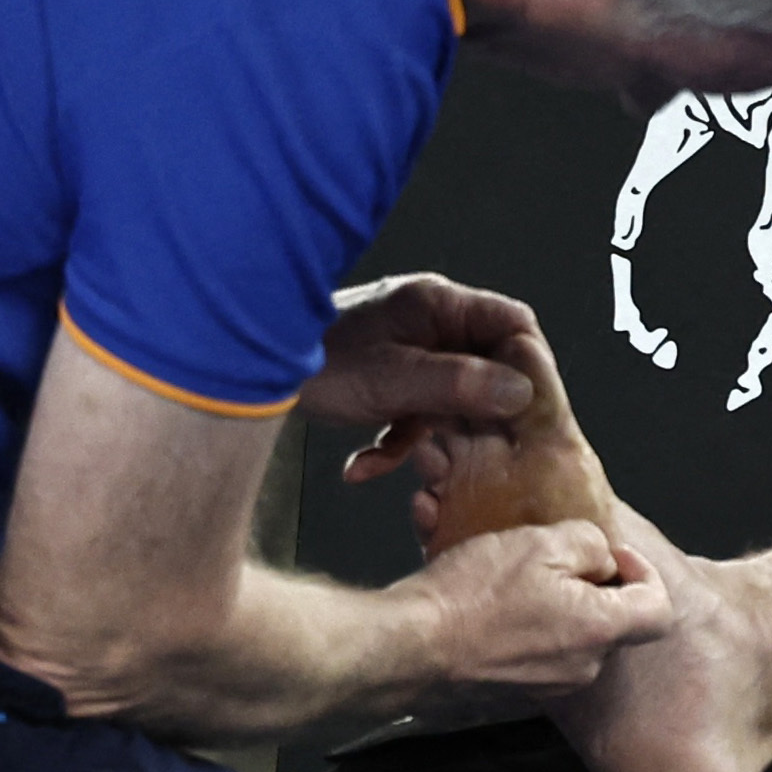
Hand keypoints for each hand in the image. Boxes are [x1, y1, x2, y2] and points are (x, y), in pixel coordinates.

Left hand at [309, 275, 549, 478]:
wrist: (241, 366)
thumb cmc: (313, 357)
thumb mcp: (392, 379)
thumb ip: (457, 385)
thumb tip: (521, 392)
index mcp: (437, 304)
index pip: (511, 323)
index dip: (529, 364)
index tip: (531, 407)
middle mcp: (427, 322)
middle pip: (483, 365)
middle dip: (480, 412)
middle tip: (484, 452)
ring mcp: (405, 351)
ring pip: (447, 396)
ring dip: (430, 436)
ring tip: (416, 465)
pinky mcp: (382, 379)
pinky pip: (409, 411)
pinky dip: (394, 442)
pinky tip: (363, 467)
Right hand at [403, 517, 674, 693]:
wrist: (410, 648)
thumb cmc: (472, 599)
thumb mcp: (541, 542)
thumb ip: (590, 543)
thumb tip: (599, 554)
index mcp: (600, 630)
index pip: (659, 609)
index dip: (643, 572)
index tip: (612, 554)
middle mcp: (584, 668)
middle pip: (613, 619)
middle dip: (591, 584)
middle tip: (552, 558)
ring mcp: (550, 686)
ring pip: (573, 634)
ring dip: (555, 603)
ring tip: (515, 576)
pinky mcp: (518, 690)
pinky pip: (539, 651)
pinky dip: (527, 626)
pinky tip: (495, 603)